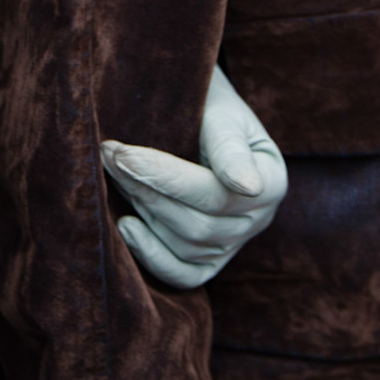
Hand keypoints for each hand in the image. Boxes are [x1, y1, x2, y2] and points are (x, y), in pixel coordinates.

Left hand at [100, 67, 287, 290]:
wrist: (202, 110)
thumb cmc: (210, 103)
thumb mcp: (222, 111)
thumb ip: (230, 146)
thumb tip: (249, 188)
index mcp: (272, 179)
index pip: (217, 190)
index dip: (166, 174)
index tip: (122, 152)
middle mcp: (259, 219)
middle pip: (199, 223)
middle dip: (146, 187)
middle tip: (107, 154)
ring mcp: (235, 243)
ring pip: (187, 244)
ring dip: (143, 207)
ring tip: (113, 172)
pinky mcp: (210, 259)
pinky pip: (185, 275)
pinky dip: (153, 256)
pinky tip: (125, 226)